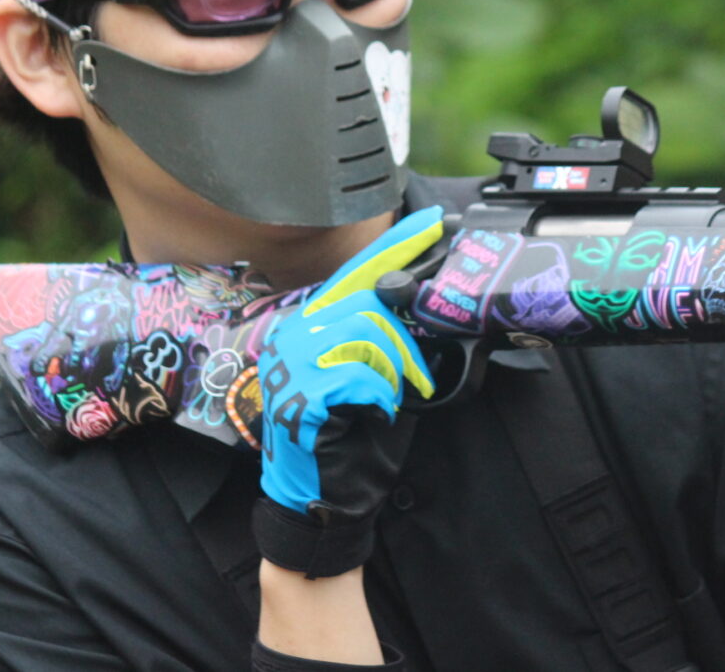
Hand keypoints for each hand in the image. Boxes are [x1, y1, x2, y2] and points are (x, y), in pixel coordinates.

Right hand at [252, 207, 441, 577]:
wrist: (322, 502)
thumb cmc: (350, 441)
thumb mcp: (372, 376)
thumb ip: (385, 338)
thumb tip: (425, 303)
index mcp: (310, 324)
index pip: (358, 272)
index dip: (397, 246)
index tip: (434, 222)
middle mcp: (293, 333)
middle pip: (368, 302)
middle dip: (405, 341)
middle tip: (417, 380)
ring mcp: (290, 361)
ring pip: (367, 332)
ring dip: (392, 373)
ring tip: (386, 402)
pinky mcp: (299, 392)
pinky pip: (360, 373)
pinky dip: (379, 398)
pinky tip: (369, 417)